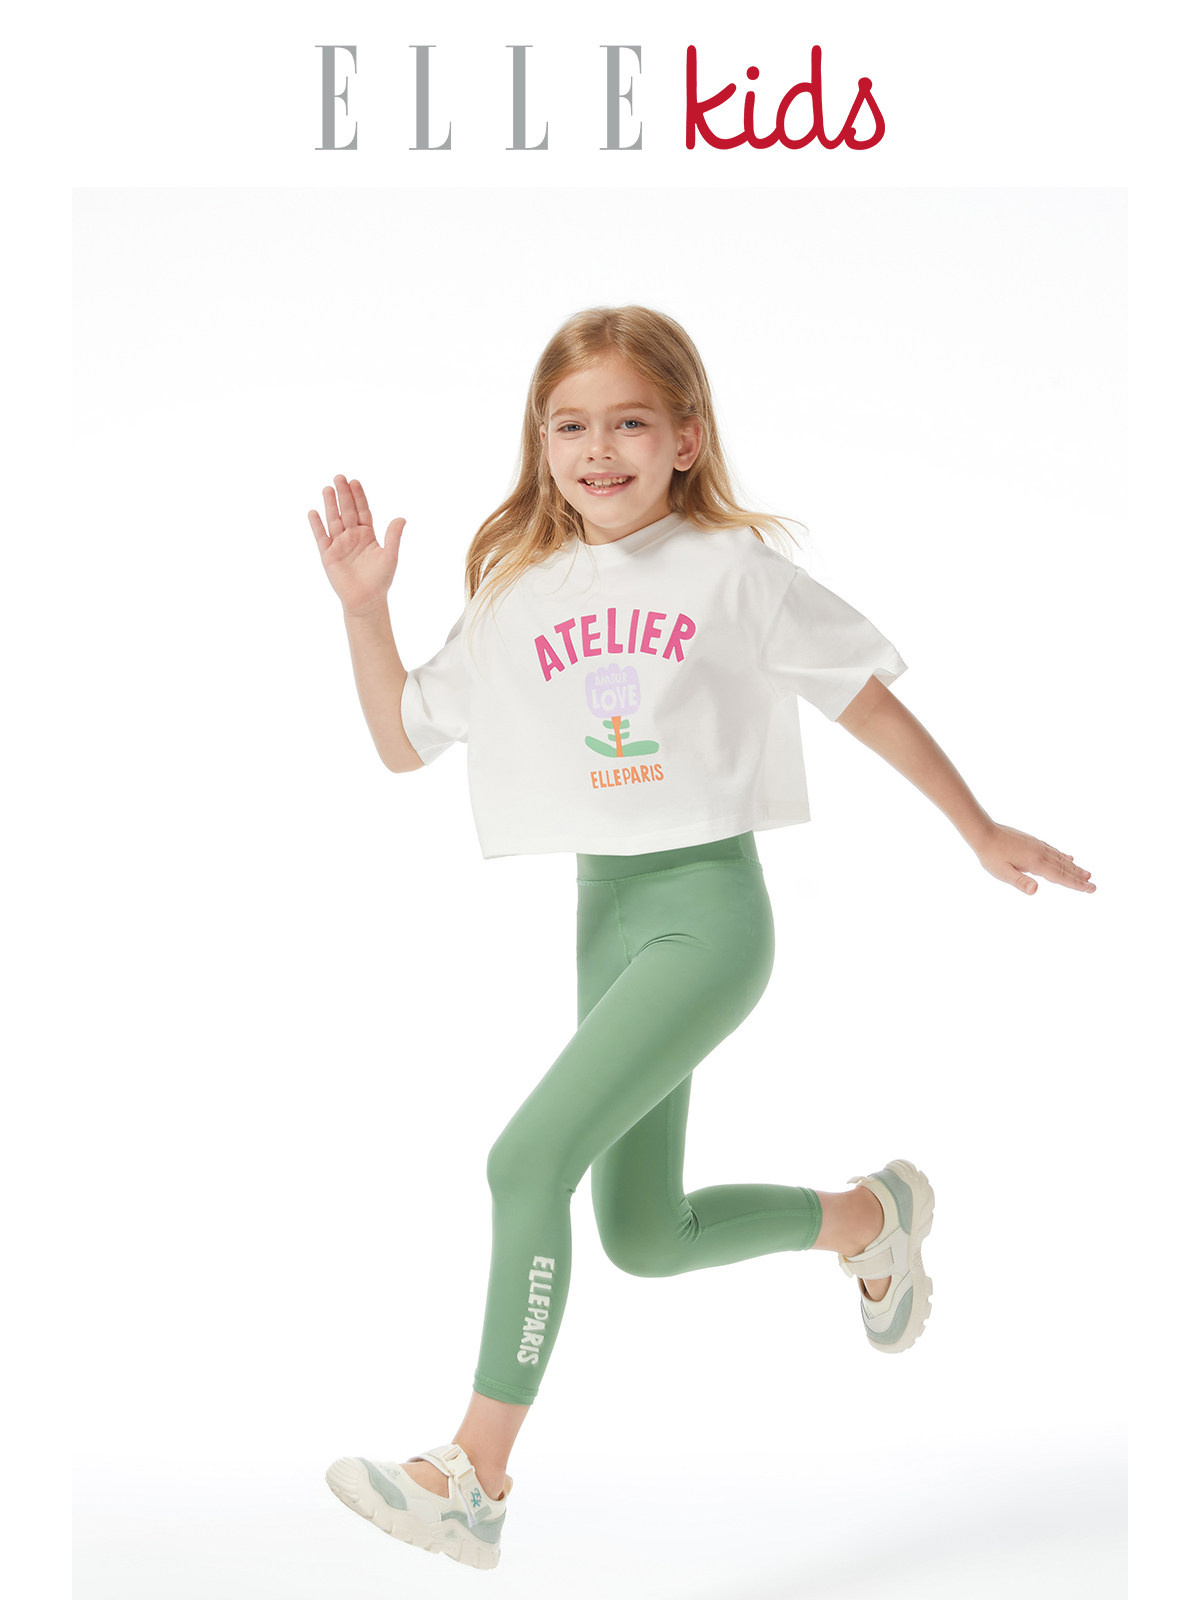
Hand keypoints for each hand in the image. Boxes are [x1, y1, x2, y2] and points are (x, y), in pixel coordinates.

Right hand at [308, 474, 405, 615]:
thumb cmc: (380, 580)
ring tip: (327, 489)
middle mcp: (352, 536)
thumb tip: (401, 518)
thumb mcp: (390, 556)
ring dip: (330, 505)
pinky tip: (313, 512)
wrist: (366, 600)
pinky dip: (317, 525)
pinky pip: (321, 537)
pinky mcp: (328, 555)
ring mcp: (339, 544)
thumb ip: (393, 537)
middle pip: (347, 511)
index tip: (355, 482)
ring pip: (334, 520)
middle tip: (339, 477)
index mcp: (368, 534)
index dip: (359, 497)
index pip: (362, 511)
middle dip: (343, 495)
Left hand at [973, 822, 1095, 895]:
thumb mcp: (1003, 873)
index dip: (1076, 884)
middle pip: (1064, 868)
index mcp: (1036, 863)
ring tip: (1086, 873)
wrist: (983, 832)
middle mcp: (1041, 853)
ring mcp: (1037, 846)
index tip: (1091, 889)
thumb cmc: (991, 855)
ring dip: (1074, 867)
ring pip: (1060, 859)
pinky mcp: (1033, 842)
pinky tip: (1067, 857)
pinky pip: (1053, 851)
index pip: (1061, 877)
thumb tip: (1035, 891)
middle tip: (1094, 886)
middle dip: (1080, 877)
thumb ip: (1020, 882)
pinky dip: (1063, 856)